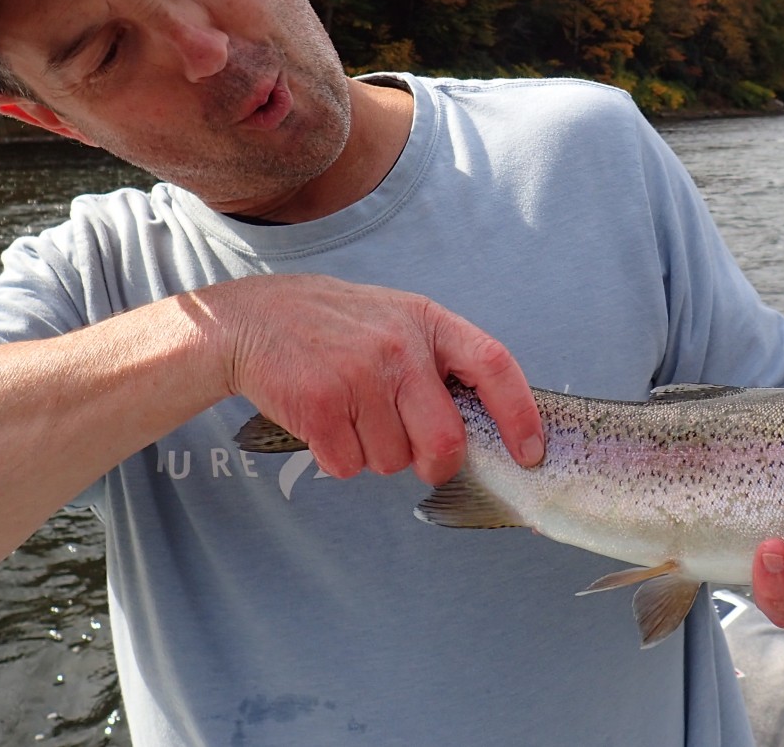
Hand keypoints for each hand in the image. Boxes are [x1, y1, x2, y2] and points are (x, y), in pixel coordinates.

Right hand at [193, 274, 543, 485]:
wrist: (254, 319)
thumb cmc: (334, 327)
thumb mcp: (395, 320)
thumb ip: (435, 362)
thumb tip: (481, 428)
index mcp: (427, 322)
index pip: (494, 366)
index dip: (519, 415)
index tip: (529, 452)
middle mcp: (399, 347)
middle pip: (444, 441)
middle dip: (435, 464)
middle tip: (419, 459)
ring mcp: (359, 375)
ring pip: (392, 461)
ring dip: (374, 454)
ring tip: (351, 415)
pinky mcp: (321, 405)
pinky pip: (348, 465)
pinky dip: (338, 457)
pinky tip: (325, 422)